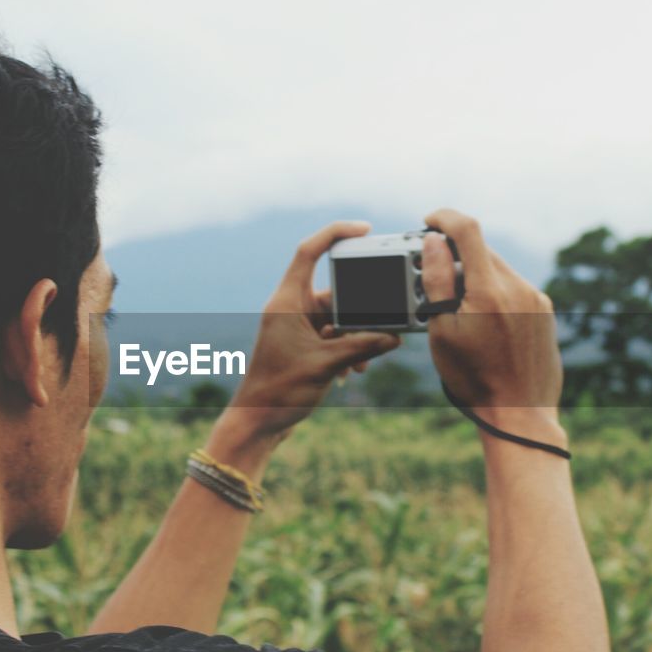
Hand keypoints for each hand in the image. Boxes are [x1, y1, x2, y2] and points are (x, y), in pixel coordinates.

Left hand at [226, 221, 400, 438]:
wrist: (257, 422)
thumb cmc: (279, 391)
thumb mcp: (326, 365)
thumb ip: (362, 347)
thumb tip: (394, 338)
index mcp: (287, 301)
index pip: (309, 251)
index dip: (335, 233)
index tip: (363, 229)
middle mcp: (290, 308)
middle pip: (334, 291)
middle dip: (358, 309)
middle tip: (382, 320)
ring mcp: (295, 325)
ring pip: (336, 317)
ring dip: (354, 335)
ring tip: (364, 359)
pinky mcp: (301, 343)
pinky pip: (331, 334)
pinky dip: (345, 348)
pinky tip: (354, 370)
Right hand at [420, 209, 563, 433]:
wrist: (519, 412)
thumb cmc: (474, 378)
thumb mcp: (442, 331)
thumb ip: (436, 281)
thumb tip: (435, 241)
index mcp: (488, 290)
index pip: (467, 230)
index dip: (444, 217)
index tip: (429, 222)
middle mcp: (517, 287)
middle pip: (481, 249)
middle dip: (455, 255)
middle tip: (433, 278)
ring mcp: (535, 297)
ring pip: (497, 268)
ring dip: (474, 275)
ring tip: (459, 309)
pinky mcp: (545, 309)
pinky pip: (514, 286)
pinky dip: (494, 290)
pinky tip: (484, 320)